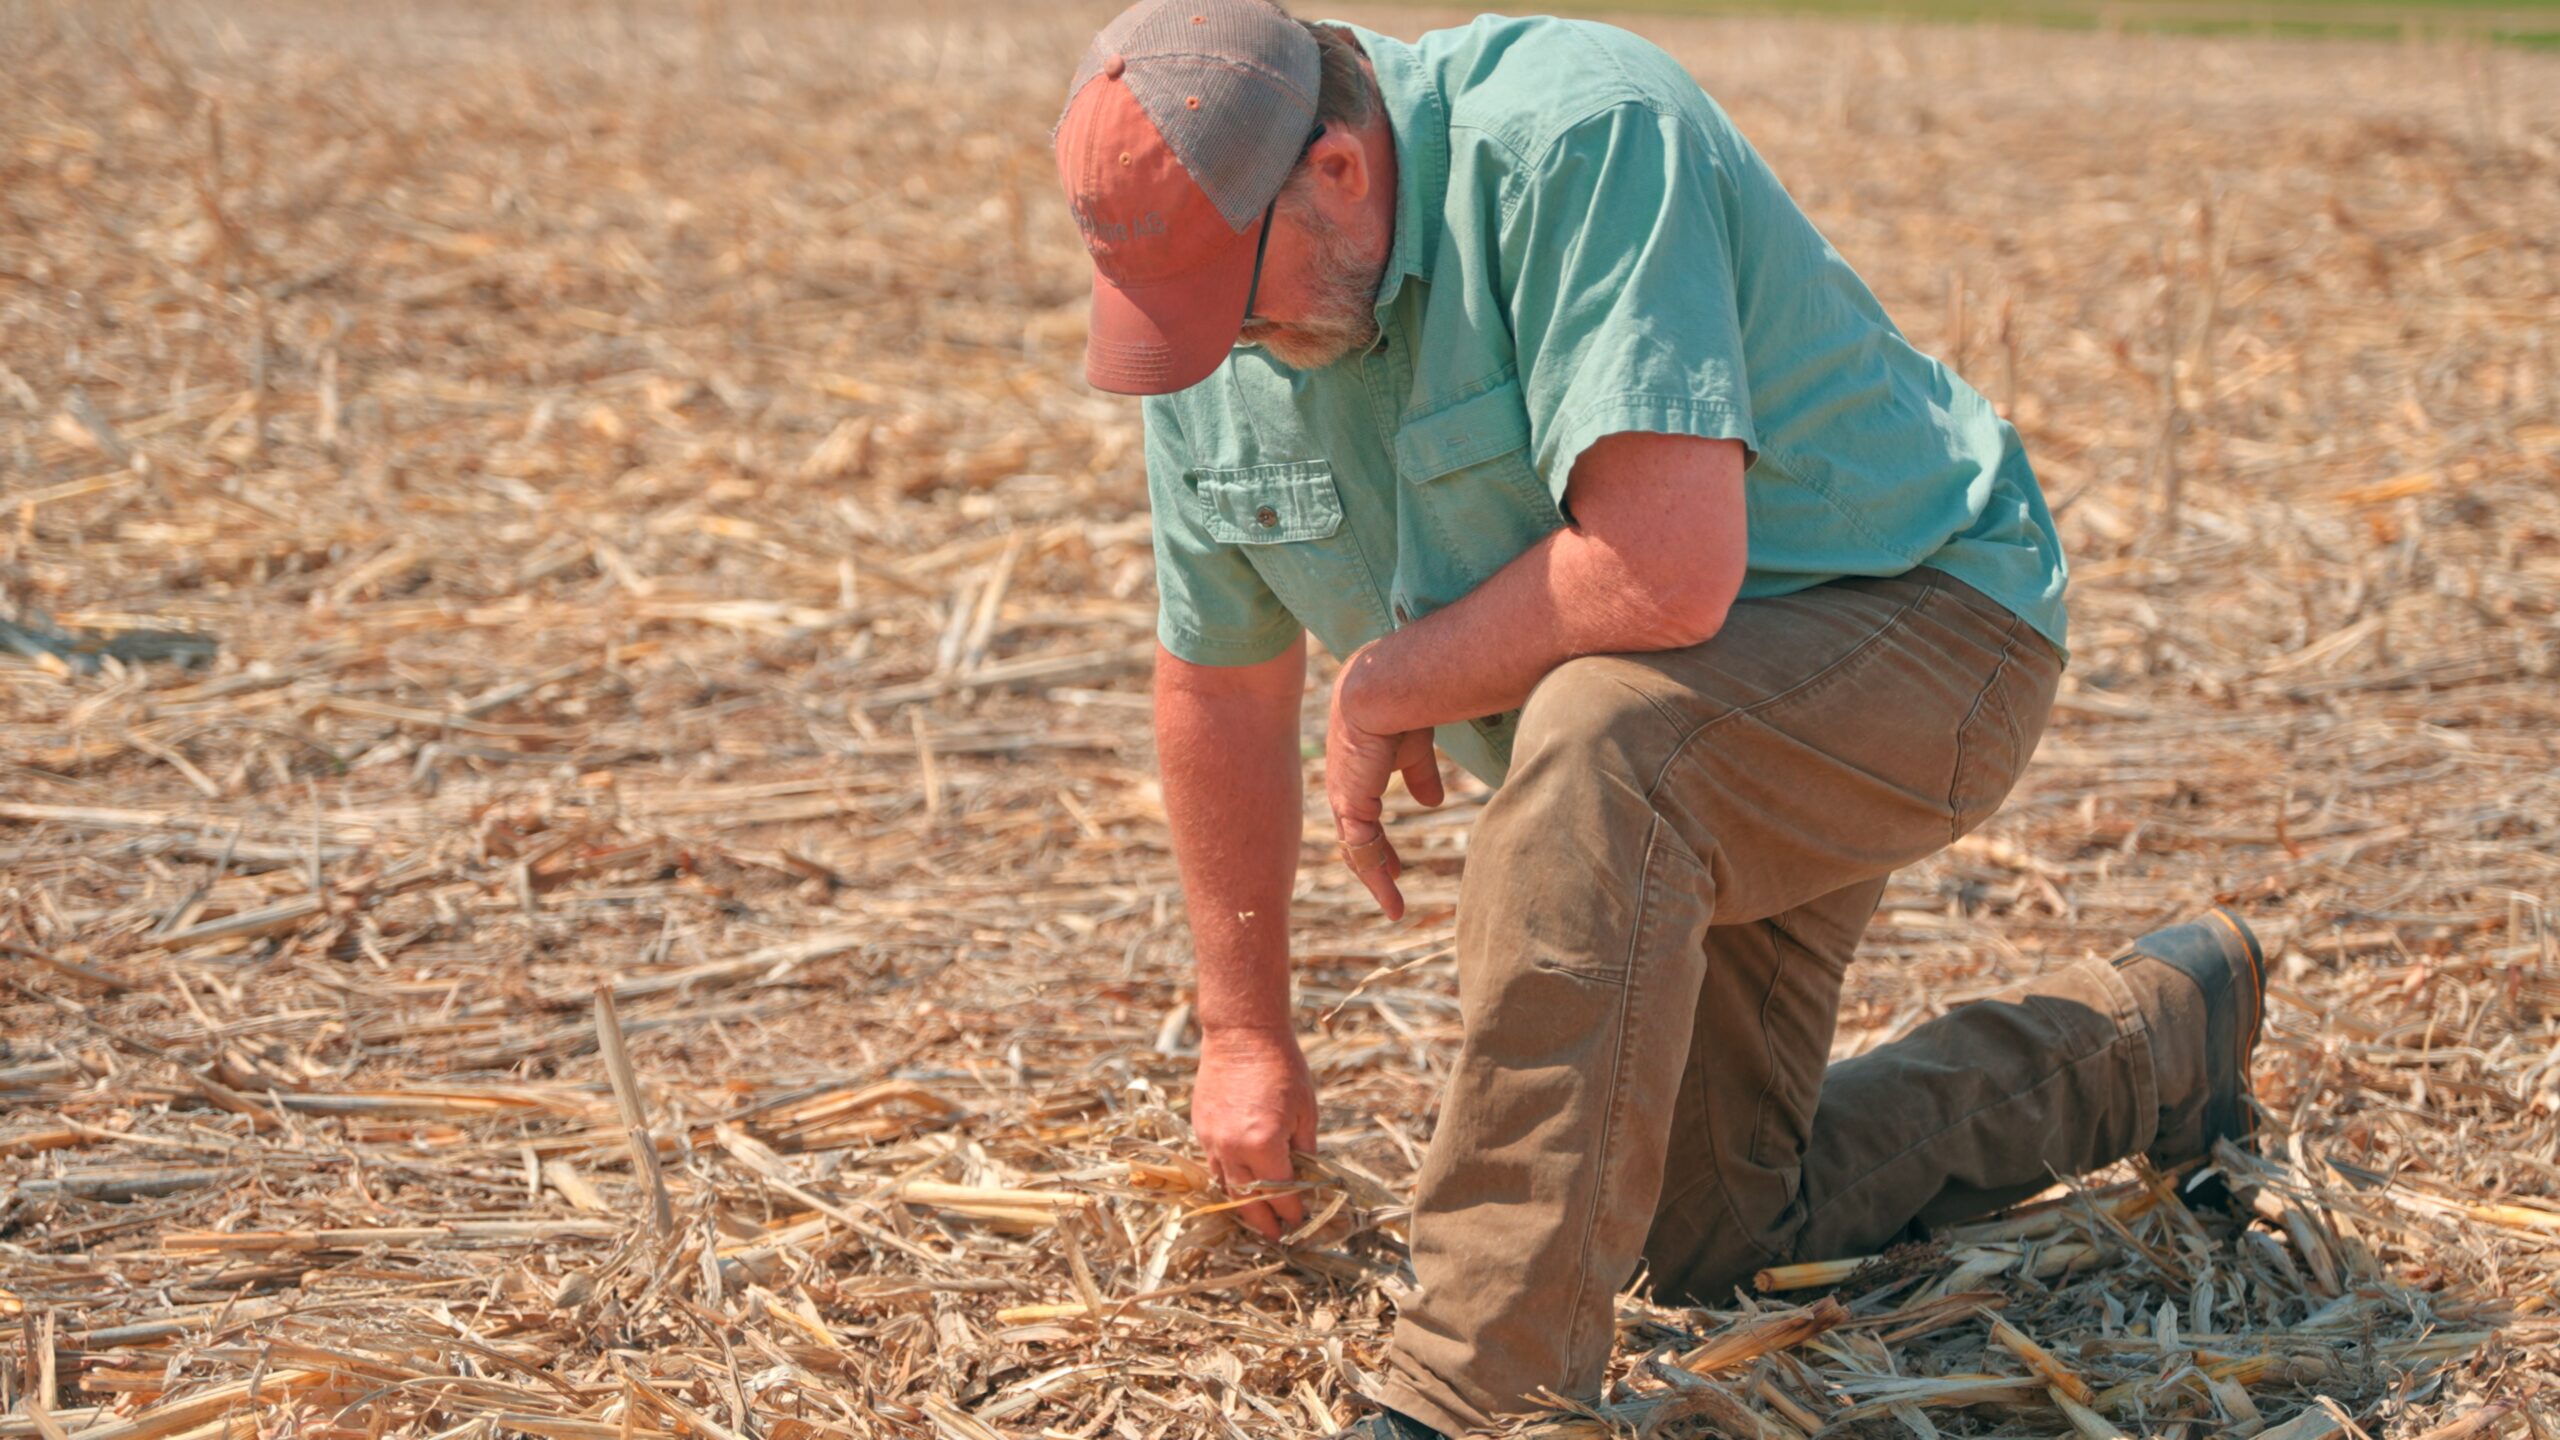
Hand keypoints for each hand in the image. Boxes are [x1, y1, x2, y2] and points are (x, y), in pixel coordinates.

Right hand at [1191, 1026, 1319, 1240]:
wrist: (1242, 1034)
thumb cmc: (1283, 1068)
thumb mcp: (1306, 1111)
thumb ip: (1304, 1152)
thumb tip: (1308, 1181)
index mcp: (1264, 1144)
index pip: (1281, 1194)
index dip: (1292, 1213)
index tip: (1301, 1222)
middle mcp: (1233, 1148)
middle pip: (1248, 1201)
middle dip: (1264, 1222)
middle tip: (1277, 1237)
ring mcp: (1212, 1140)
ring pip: (1226, 1187)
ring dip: (1242, 1206)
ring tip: (1257, 1219)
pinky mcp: (1201, 1129)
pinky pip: (1213, 1166)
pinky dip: (1227, 1180)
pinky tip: (1240, 1187)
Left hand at [1325, 651, 1444, 919]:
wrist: (1385, 687)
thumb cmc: (1403, 704)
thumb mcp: (1413, 748)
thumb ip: (1418, 775)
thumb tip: (1431, 802)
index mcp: (1355, 766)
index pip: (1361, 810)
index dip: (1378, 837)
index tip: (1394, 862)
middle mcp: (1343, 783)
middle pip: (1354, 834)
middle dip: (1372, 862)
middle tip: (1389, 883)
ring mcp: (1343, 795)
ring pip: (1357, 848)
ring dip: (1375, 878)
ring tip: (1393, 905)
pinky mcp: (1351, 804)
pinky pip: (1363, 849)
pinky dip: (1376, 876)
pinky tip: (1391, 891)